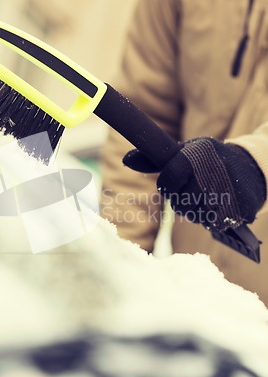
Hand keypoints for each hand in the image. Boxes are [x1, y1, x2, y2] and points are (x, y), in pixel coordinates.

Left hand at [123, 137, 265, 230]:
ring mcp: (227, 194)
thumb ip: (154, 160)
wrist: (250, 166)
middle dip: (183, 199)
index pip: (168, 179)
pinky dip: (213, 218)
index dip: (167, 184)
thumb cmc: (209, 159)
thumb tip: (126, 159)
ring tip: (208, 194)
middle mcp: (211, 174)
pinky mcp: (239, 210)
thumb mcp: (184, 152)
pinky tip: (218, 205)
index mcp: (196, 156)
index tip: (173, 182)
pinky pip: (214, 224)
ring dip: (197, 210)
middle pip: (180, 203)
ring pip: (196, 216)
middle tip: (195, 187)